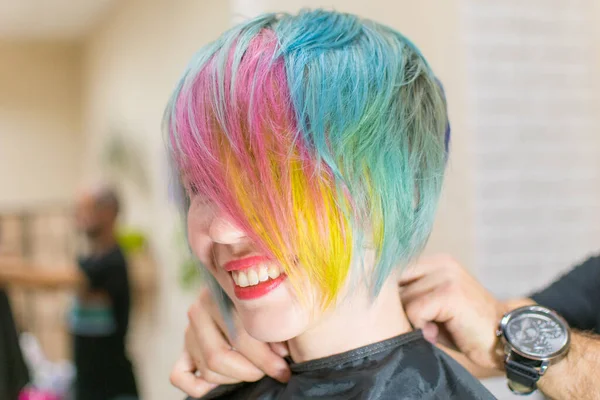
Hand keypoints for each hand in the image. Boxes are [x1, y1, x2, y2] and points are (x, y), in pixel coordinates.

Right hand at [170, 287, 290, 396]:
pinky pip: (180, 375)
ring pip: (206, 367)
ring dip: (235, 377)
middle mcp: (200, 308)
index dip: (264, 356)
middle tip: (274, 370)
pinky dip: (200, 386)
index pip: (237, 333)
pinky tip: (225, 379)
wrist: (255, 300)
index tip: (283, 366)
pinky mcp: (183, 349)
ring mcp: (189, 329)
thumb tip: (279, 351)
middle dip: (251, 369)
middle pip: (218, 355)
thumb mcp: (277, 306)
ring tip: (256, 370)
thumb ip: (277, 324)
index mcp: (221, 291)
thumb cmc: (272, 306)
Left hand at [399, 254, 506, 369]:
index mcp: (435, 261)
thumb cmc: (463, 328)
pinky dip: (421, 327)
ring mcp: (446, 275)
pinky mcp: (450, 292)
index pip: (393, 271)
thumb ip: (409, 295)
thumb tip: (374, 295)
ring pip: (403, 300)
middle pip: (395, 285)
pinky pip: (414, 311)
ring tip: (434, 329)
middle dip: (402, 310)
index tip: (400, 313)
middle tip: (425, 325)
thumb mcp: (434, 305)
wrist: (506, 340)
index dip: (391, 297)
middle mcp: (441, 262)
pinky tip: (437, 332)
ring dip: (413, 321)